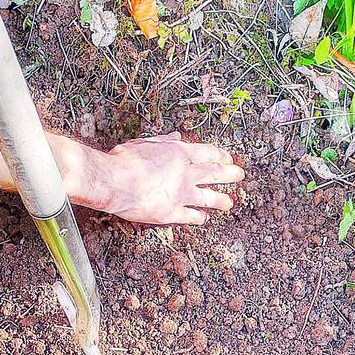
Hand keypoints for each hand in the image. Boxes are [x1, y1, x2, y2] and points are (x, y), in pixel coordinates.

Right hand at [91, 133, 243, 224]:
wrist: (115, 181)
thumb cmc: (125, 159)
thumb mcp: (146, 142)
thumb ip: (164, 140)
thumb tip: (176, 135)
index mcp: (180, 152)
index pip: (208, 152)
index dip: (220, 155)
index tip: (228, 158)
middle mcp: (185, 172)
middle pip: (215, 173)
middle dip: (230, 174)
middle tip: (240, 175)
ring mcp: (181, 194)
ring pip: (208, 197)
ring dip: (221, 200)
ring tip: (229, 203)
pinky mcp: (171, 212)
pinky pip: (191, 216)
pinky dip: (199, 217)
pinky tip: (204, 218)